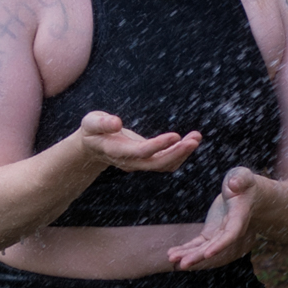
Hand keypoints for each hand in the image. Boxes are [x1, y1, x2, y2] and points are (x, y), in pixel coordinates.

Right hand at [79, 111, 201, 172]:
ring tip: (196, 136)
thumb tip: (116, 122)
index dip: (159, 145)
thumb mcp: (91, 122)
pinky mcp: (148, 161)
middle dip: (178, 152)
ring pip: (165, 165)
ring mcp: (141, 164)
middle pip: (158, 163)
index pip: (141, 152)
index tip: (176, 136)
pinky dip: (180, 153)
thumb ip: (101, 123)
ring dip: (182, 153)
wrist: (93, 146)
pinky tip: (190, 140)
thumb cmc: (93, 130)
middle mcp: (131, 162)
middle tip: (194, 138)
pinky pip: (167, 162)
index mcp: (117, 151)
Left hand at [168, 166, 260, 271]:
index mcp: (239, 218)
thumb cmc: (245, 183)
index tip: (208, 253)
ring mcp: (218, 233)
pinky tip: (172, 253)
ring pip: (203, 248)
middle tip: (183, 263)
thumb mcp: (243, 177)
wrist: (246, 195)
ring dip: (188, 254)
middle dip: (198, 255)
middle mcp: (229, 230)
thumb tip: (234, 184)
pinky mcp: (210, 232)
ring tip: (171, 258)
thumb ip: (241, 179)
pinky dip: (186, 248)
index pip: (230, 235)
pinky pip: (197, 243)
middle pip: (214, 246)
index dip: (220, 245)